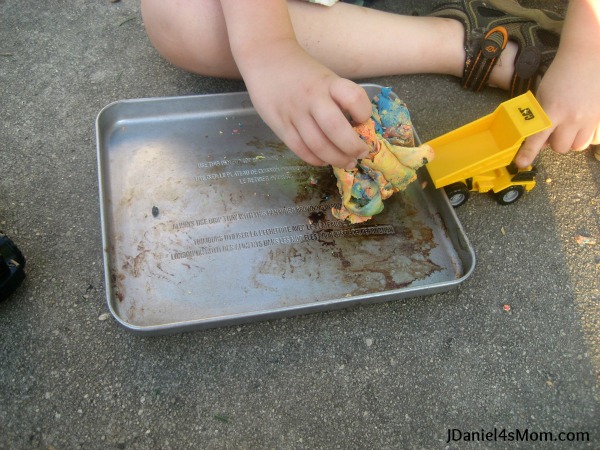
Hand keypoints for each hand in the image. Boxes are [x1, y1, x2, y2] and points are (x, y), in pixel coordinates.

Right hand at [239, 41, 371, 168]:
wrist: (266, 57)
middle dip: (353, 147)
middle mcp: (312, 97)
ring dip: (337, 159)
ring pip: (318, 145)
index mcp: (328, 82)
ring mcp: (294, 113)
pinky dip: (316, 160)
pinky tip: (324, 160)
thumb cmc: (301, 71)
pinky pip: (300, 150)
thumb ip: (338, 99)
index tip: (364, 121)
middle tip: (361, 153)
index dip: (364, 113)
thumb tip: (357, 129)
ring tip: (347, 162)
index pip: (353, 98)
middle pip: (336, 129)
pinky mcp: (280, 126)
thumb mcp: (325, 76)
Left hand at [515, 44, 599, 167]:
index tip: (522, 163)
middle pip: (560, 147)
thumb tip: (538, 137)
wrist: (586, 55)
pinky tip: (583, 124)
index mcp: (553, 110)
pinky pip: (594, 138)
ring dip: (571, 141)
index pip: (537, 138)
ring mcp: (590, 117)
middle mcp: (573, 117)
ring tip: (569, 127)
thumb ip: (540, 116)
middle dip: (555, 142)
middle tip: (554, 129)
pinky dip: (586, 135)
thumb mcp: (543, 94)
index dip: (529, 152)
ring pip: (578, 146)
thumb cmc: (561, 73)